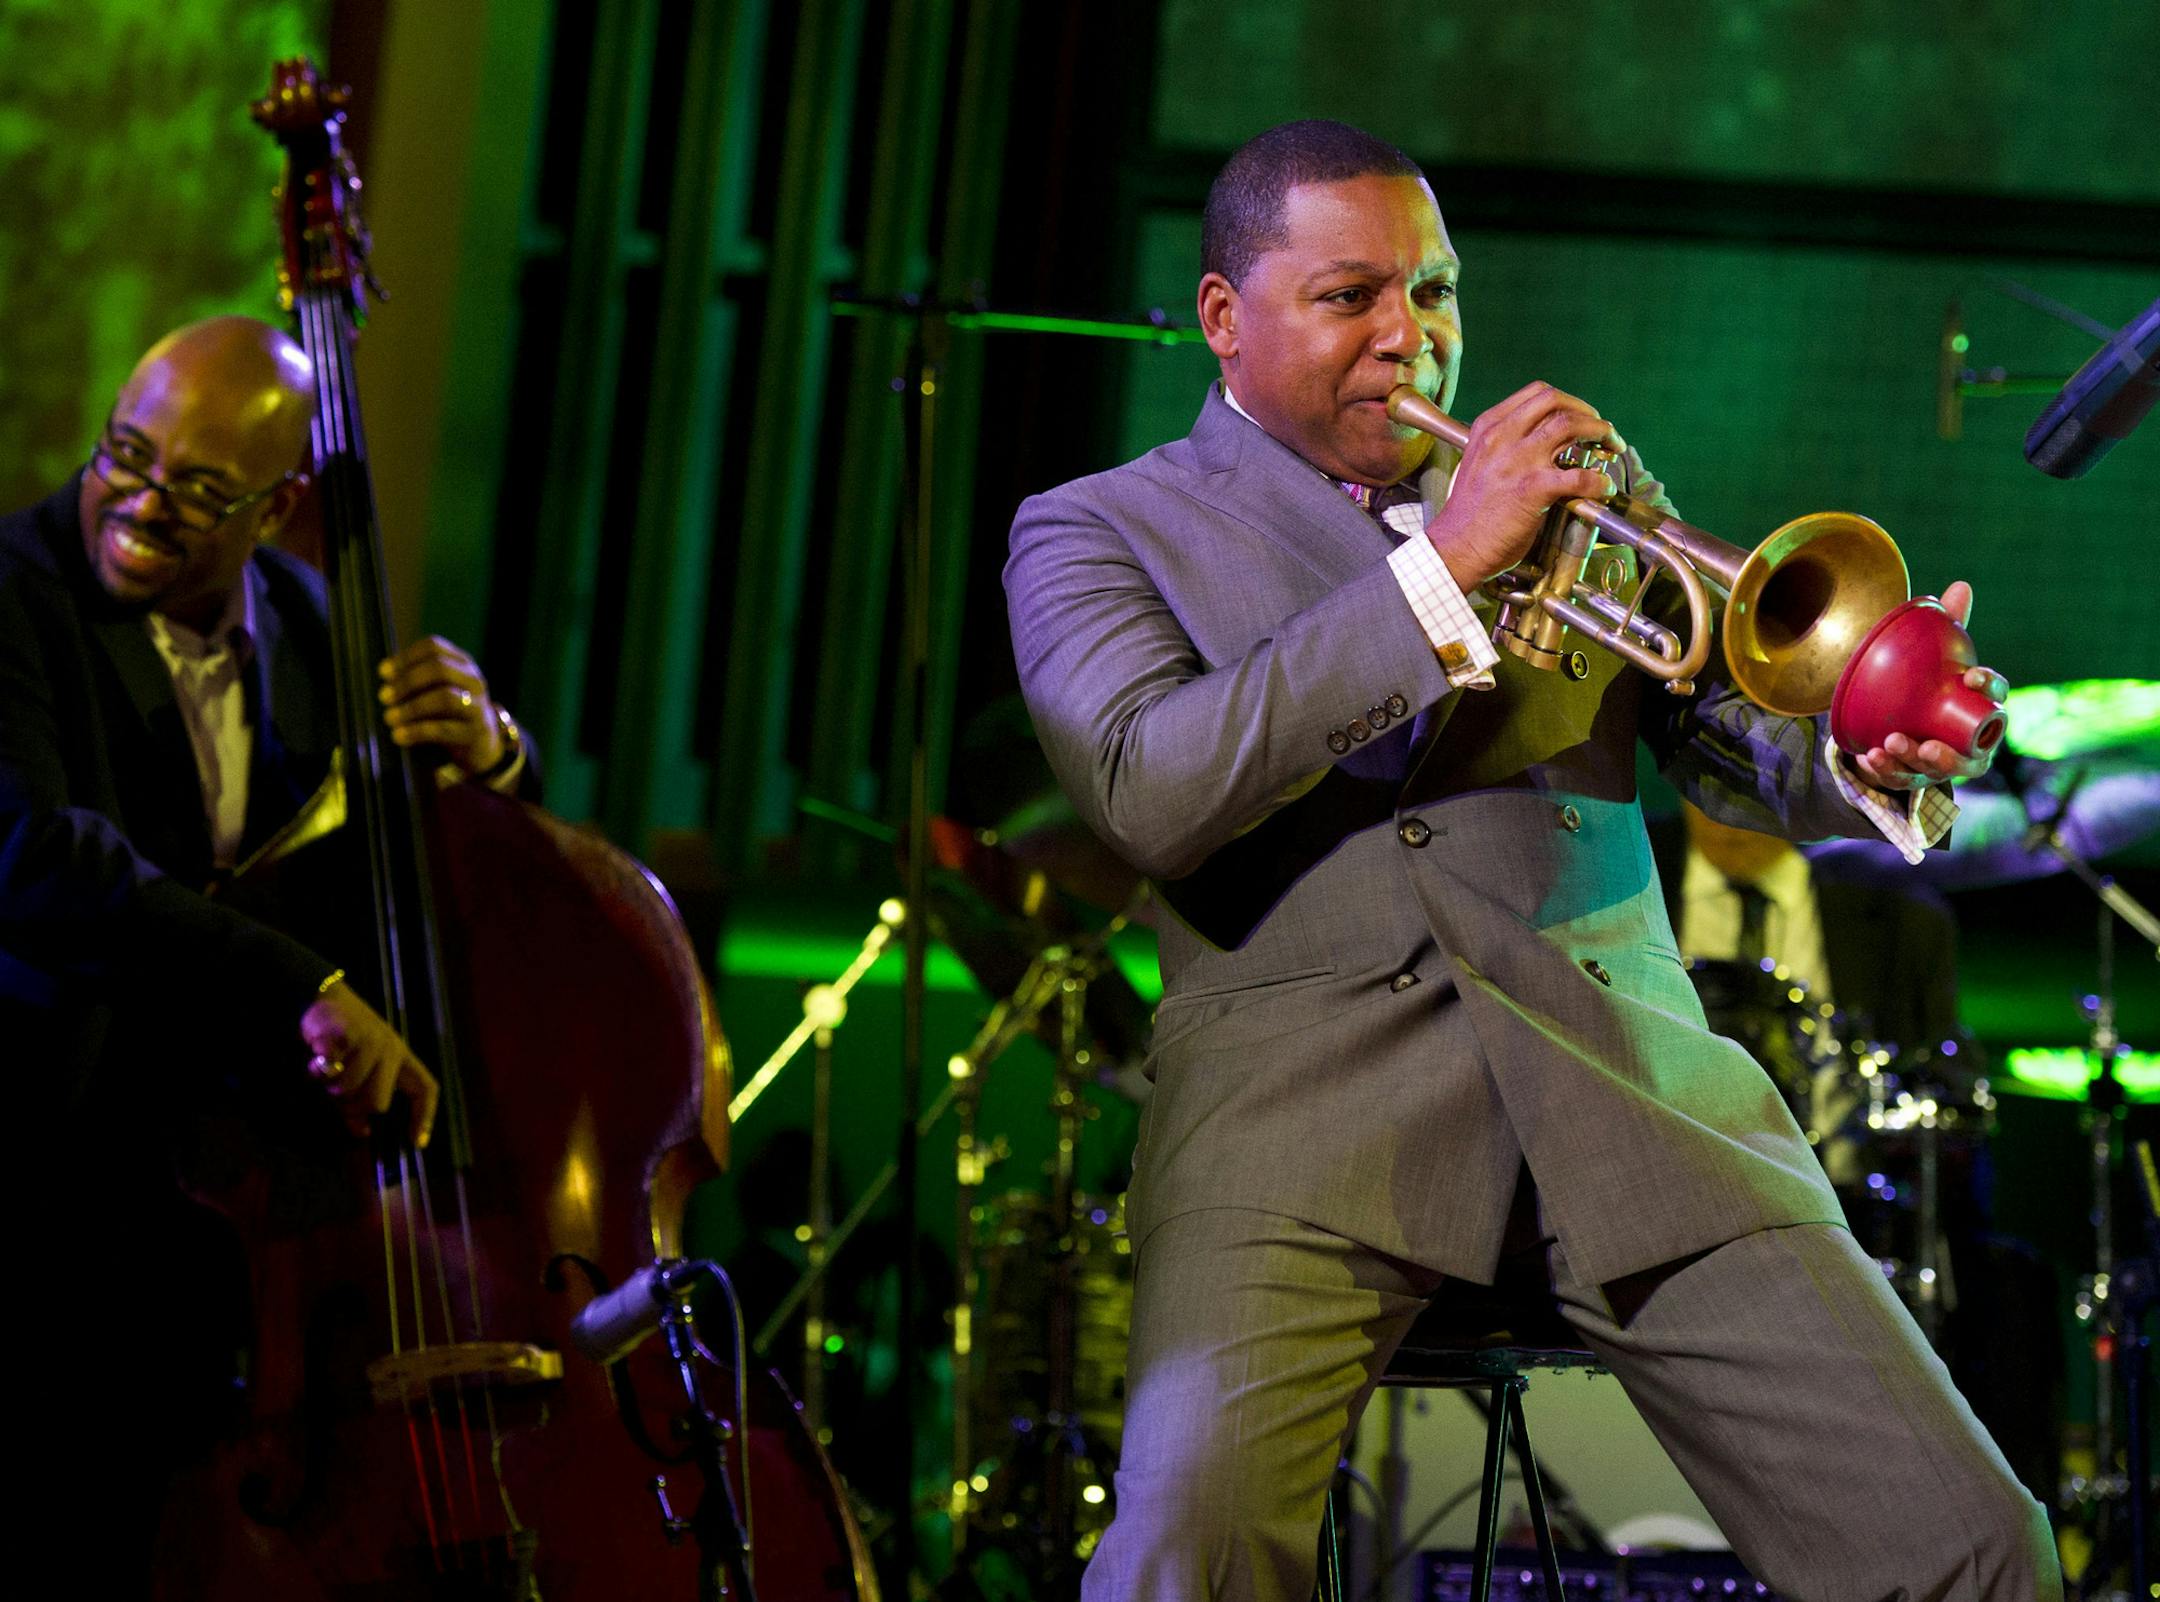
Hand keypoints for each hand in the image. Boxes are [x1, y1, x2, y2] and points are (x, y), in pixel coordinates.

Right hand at [300, 980, 440, 1146]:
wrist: (323, 996)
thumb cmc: (344, 1039)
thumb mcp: (362, 1066)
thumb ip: (363, 1098)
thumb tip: (362, 1131)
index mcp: (401, 1056)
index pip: (425, 1088)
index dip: (424, 1116)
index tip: (417, 1142)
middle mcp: (390, 1048)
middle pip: (378, 1102)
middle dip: (352, 1107)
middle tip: (335, 1095)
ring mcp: (370, 1041)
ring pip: (350, 1088)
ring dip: (330, 1086)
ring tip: (325, 1069)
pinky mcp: (344, 1034)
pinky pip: (331, 1069)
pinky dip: (319, 1070)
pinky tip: (316, 1061)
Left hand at [379, 636, 504, 775]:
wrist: (482, 742)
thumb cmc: (449, 711)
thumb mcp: (437, 688)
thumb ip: (416, 679)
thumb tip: (385, 674)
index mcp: (462, 663)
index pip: (433, 647)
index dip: (405, 658)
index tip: (383, 673)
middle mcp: (473, 680)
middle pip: (439, 669)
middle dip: (406, 682)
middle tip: (384, 697)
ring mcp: (477, 706)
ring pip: (444, 698)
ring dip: (411, 708)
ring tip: (389, 718)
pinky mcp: (475, 732)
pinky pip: (444, 729)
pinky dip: (417, 731)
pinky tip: (399, 736)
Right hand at [1422, 380, 1624, 592]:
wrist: (1455, 548)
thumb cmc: (1468, 515)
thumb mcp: (1478, 463)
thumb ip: (1504, 447)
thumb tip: (1542, 444)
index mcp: (1488, 428)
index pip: (1537, 394)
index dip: (1568, 401)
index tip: (1580, 415)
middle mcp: (1502, 437)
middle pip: (1556, 401)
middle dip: (1587, 411)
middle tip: (1601, 429)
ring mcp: (1519, 461)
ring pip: (1571, 425)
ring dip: (1601, 433)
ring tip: (1612, 446)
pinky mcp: (1533, 489)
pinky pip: (1580, 476)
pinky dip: (1600, 481)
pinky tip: (1604, 489)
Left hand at [1850, 580, 2007, 791]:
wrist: (1908, 718)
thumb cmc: (1936, 685)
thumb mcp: (1940, 657)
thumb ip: (1950, 625)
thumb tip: (1959, 586)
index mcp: (1983, 711)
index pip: (1996, 700)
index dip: (1989, 689)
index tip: (1972, 677)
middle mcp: (1970, 745)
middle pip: (1968, 758)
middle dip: (1947, 755)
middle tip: (1926, 744)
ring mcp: (1943, 765)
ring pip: (1932, 773)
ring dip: (1911, 762)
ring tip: (1888, 746)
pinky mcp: (1915, 777)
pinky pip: (1900, 779)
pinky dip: (1885, 771)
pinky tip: (1869, 758)